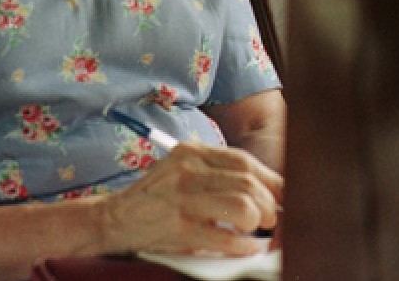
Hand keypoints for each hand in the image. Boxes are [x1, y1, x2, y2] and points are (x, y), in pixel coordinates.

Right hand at [100, 143, 282, 256]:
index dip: (270, 181)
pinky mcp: (180, 229)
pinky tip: (245, 246)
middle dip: (269, 205)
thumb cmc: (157, 197)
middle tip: (270, 220)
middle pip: (248, 183)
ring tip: (256, 231)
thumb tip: (269, 190)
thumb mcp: (182, 171)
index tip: (282, 196)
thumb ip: (218, 174)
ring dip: (258, 224)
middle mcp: (187, 170)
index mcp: (190, 152)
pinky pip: (227, 238)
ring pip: (243, 207)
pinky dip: (244, 246)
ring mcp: (182, 199)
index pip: (244, 161)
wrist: (115, 218)